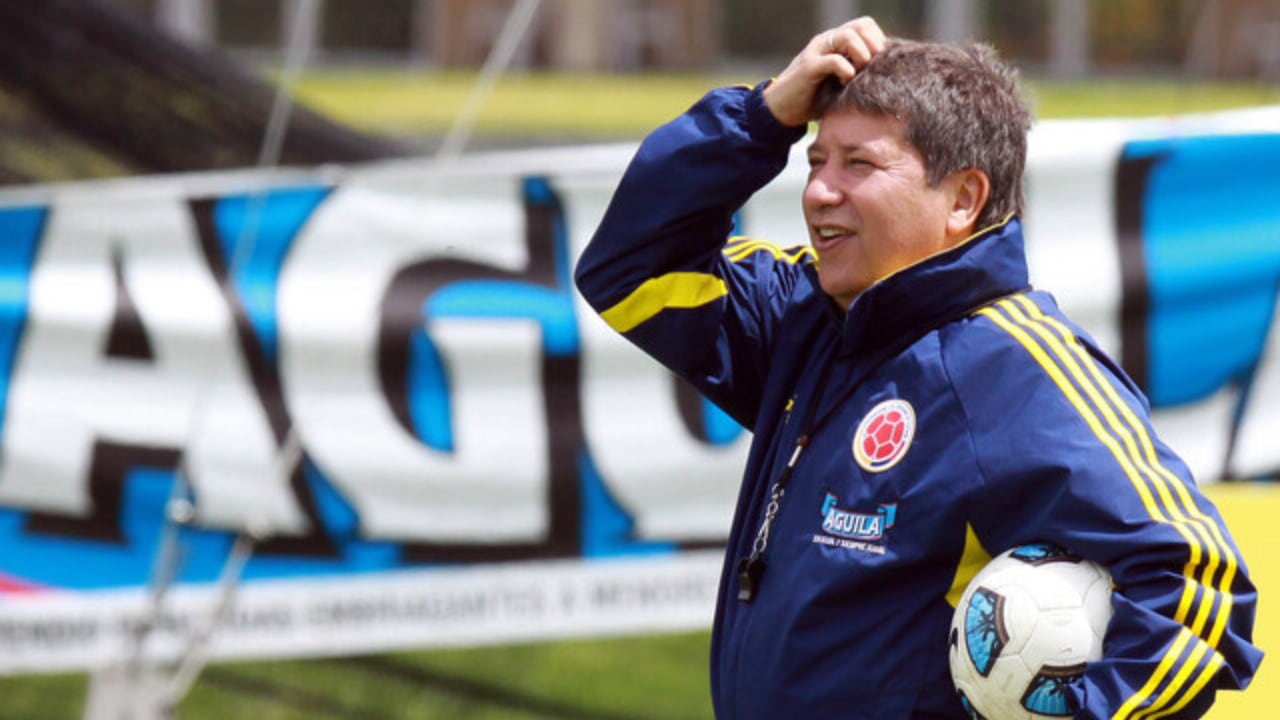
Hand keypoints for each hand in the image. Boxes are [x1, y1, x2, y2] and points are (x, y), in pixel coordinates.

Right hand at [763, 17, 886, 126]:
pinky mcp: (808, 67)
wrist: (781, 110)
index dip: (877, 41)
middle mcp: (826, 42)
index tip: (878, 63)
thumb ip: (856, 73)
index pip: (865, 25)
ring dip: (861, 55)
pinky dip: (846, 71)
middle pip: (860, 26)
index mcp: (835, 42)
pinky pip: (834, 60)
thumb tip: (883, 74)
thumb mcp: (840, 83)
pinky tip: (845, 83)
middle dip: (873, 46)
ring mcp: (816, 51)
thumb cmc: (813, 99)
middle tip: (871, 67)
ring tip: (858, 73)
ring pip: (848, 36)